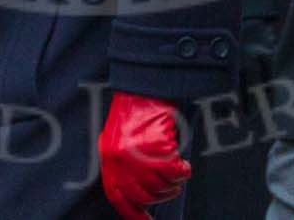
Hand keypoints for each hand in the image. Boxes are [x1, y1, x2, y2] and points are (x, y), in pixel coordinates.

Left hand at [98, 90, 189, 219]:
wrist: (143, 87)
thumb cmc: (132, 111)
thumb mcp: (117, 140)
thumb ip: (122, 166)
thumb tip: (135, 191)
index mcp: (109, 161)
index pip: (119, 198)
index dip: (133, 215)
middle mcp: (121, 161)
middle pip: (145, 196)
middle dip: (161, 195)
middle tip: (171, 186)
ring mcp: (139, 155)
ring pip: (162, 186)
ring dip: (174, 183)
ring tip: (178, 172)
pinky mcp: (158, 147)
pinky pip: (175, 172)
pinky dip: (183, 171)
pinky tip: (184, 164)